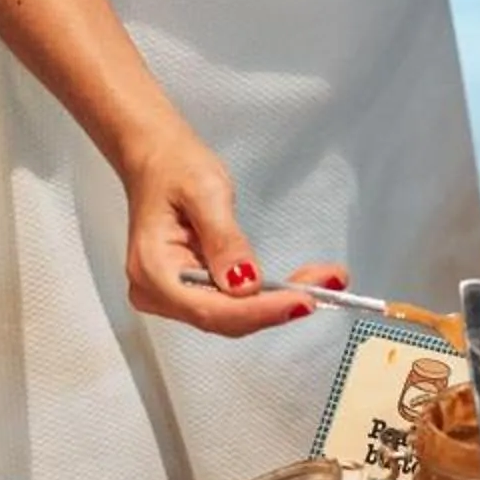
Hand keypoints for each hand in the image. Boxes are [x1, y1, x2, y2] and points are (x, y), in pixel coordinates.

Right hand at [119, 132, 335, 335]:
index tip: (302, 300)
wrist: (156, 160)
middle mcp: (157, 293)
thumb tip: (246, 283)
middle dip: (277, 306)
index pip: (211, 309)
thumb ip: (225, 240)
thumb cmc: (175, 168)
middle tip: (326, 287)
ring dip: (277, 303)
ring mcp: (172, 296)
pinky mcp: (190, 291)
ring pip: (232, 316)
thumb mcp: (206, 193)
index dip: (260, 310)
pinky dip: (266, 297)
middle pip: (225, 318)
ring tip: (322, 283)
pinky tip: (297, 285)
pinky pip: (231, 304)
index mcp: (152, 271)